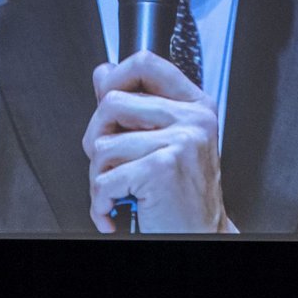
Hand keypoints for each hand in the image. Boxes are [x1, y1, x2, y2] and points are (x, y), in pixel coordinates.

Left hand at [82, 51, 234, 232]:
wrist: (201, 234)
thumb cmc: (183, 195)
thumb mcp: (167, 142)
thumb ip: (136, 107)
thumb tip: (104, 73)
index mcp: (195, 106)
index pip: (145, 63)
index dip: (115, 76)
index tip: (105, 97)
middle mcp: (192, 119)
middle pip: (111, 101)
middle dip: (96, 137)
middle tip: (109, 163)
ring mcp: (180, 141)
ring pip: (102, 144)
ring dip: (98, 176)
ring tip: (117, 191)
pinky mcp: (161, 168)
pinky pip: (104, 178)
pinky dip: (101, 202)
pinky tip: (116, 208)